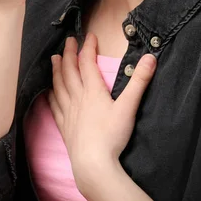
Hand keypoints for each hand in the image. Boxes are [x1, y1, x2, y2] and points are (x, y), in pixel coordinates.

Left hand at [47, 33, 156, 184]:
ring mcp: (68, 112)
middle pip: (70, 70)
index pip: (87, 62)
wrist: (93, 164)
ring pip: (59, 85)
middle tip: (68, 40)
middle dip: (69, 53)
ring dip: (57, 70)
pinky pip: (54, 106)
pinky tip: (49, 92)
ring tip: (55, 58)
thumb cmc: (112, 136)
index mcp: (93, 91)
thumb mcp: (129, 106)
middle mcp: (78, 98)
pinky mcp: (64, 126)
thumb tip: (151, 58)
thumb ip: (139, 81)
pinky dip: (51, 95)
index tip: (89, 35)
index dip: (88, 47)